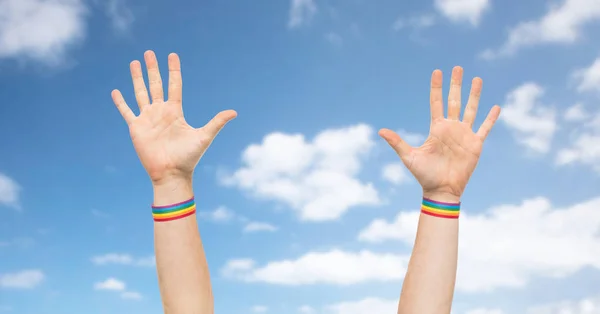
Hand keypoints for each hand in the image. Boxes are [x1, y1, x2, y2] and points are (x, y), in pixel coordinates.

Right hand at [111, 51, 236, 184]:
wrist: (172, 174)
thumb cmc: (189, 157)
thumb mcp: (204, 137)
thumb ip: (216, 122)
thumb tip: (234, 112)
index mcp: (175, 111)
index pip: (174, 85)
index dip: (173, 70)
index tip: (172, 55)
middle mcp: (161, 112)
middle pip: (156, 84)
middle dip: (152, 68)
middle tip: (149, 52)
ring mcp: (148, 119)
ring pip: (140, 93)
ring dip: (137, 78)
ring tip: (134, 63)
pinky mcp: (136, 128)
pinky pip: (126, 111)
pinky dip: (120, 102)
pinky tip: (116, 91)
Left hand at [380, 67, 499, 201]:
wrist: (442, 191)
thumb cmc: (424, 175)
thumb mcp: (409, 156)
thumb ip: (397, 142)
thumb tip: (380, 131)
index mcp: (436, 128)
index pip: (436, 102)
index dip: (436, 87)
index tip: (437, 71)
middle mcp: (451, 128)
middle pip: (455, 101)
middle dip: (456, 84)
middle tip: (458, 68)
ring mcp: (464, 135)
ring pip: (471, 109)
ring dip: (474, 95)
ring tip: (477, 79)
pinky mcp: (475, 144)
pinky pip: (485, 128)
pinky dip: (491, 118)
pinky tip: (496, 106)